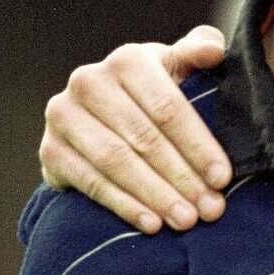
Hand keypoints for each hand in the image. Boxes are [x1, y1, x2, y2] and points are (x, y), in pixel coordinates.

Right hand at [38, 25, 230, 231]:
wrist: (99, 118)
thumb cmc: (153, 94)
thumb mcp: (177, 69)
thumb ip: (198, 53)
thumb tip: (214, 50)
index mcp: (128, 60)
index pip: (168, 108)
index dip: (198, 145)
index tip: (223, 178)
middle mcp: (89, 81)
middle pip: (144, 138)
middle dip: (182, 177)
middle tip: (210, 209)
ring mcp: (63, 115)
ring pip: (117, 162)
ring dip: (155, 195)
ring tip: (185, 220)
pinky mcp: (50, 150)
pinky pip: (91, 182)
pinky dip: (123, 205)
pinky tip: (151, 224)